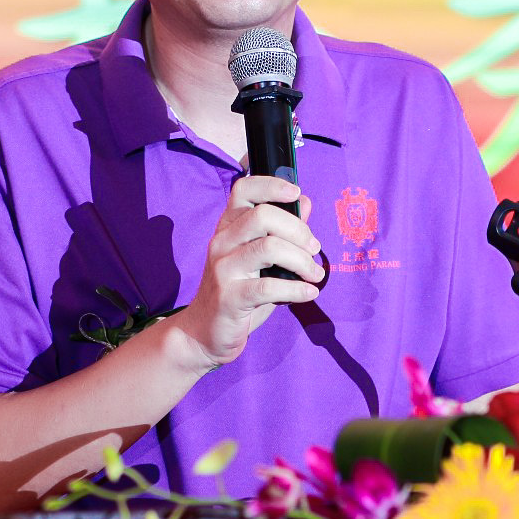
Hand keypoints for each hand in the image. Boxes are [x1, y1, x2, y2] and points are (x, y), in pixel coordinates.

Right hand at [172, 176, 323, 370]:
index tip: (295, 193)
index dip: (271, 184)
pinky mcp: (229, 298)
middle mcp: (222, 242)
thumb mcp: (260, 260)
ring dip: (302, 260)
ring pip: (269, 247)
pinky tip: (308, 293)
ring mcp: (223, 269)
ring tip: (315, 274)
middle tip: (314, 249)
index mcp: (228, 228)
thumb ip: (281, 231)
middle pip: (263, 216)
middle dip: (298, 230)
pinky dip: (297, 289)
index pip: (243, 189)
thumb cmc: (238, 293)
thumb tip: (304, 202)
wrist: (204, 333)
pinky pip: (268, 287)